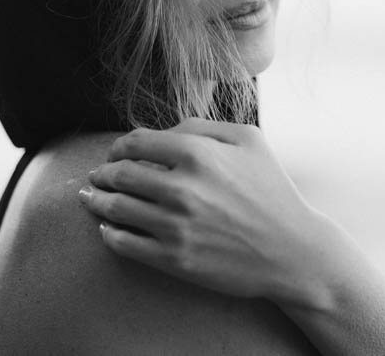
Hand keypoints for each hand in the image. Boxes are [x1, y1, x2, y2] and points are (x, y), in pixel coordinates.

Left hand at [78, 117, 328, 302]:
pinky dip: (109, 232)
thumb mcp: (249, 140)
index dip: (120, 147)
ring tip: (90, 198)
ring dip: (97, 201)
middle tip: (97, 176)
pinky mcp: (174, 259)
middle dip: (103, 173)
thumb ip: (203, 126)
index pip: (136, 142)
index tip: (116, 153)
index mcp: (197, 153)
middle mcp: (181, 187)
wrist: (293, 251)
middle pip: (121, 174)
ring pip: (117, 208)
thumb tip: (164, 130)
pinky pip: (125, 243)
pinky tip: (107, 228)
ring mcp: (175, 226)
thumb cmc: (272, 191)